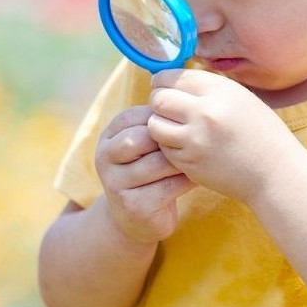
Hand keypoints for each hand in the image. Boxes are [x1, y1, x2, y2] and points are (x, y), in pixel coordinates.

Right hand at [96, 105, 195, 243]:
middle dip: (169, 138)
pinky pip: (168, 187)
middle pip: (140, 138)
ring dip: (182, 160)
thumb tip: (182, 88)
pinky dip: (187, 180)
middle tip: (194, 139)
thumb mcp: (143, 145)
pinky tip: (198, 176)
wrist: (135, 218)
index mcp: (107, 137)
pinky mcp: (134, 206)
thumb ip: (154, 123)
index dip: (160, 116)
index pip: (131, 116)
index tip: (183, 120)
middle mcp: (105, 159)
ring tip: (200, 156)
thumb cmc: (148, 171)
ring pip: (157, 163)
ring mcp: (116, 184)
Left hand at [147, 69, 305, 202]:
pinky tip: (184, 145)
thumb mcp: (240, 98)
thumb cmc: (260, 133)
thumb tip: (174, 79)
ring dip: (159, 123)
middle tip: (166, 107)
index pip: (173, 76)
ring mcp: (196, 139)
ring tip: (173, 126)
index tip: (163, 86)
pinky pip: (163, 148)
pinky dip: (168, 145)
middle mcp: (205, 112)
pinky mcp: (189, 162)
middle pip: (159, 98)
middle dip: (158, 101)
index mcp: (220, 90)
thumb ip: (207, 87)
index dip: (163, 81)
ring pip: (154, 124)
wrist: (275, 173)